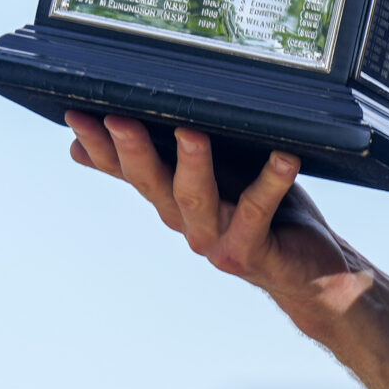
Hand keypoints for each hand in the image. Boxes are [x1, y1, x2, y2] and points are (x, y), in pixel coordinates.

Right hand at [64, 112, 376, 334]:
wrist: (312, 274)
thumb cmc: (266, 215)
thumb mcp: (217, 179)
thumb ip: (172, 160)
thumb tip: (107, 141)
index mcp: (173, 202)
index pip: (127, 172)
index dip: (101, 148)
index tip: (76, 115)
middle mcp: (187, 223)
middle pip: (152, 184)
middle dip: (133, 152)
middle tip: (118, 119)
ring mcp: (218, 241)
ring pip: (196, 201)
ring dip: (191, 165)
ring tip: (190, 133)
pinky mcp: (252, 252)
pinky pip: (258, 212)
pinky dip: (271, 182)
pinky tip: (285, 157)